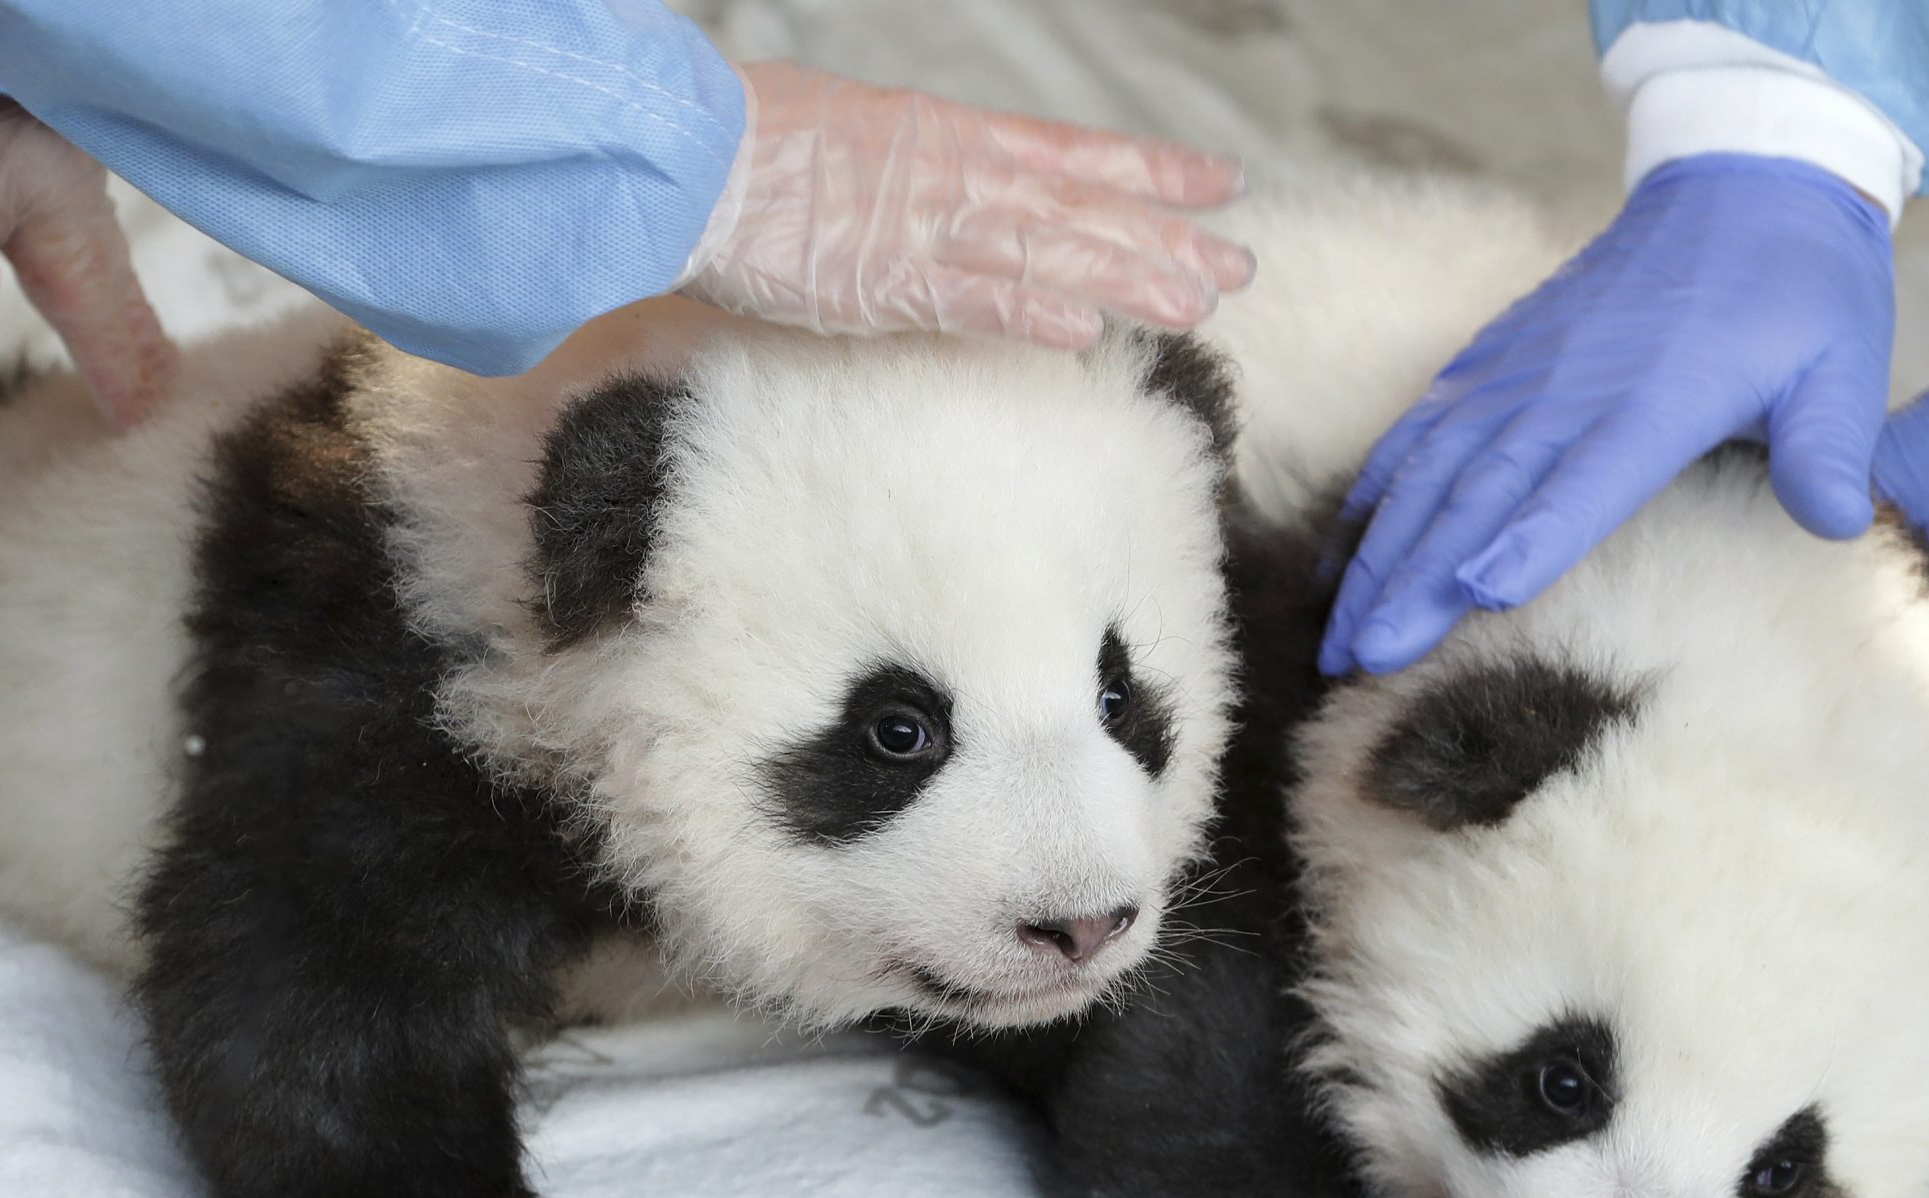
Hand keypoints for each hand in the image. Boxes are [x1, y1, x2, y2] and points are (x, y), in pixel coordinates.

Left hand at [0, 98, 174, 428]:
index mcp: (76, 268)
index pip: (111, 351)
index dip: (125, 396)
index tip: (141, 439)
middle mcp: (93, 250)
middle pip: (132, 326)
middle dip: (150, 372)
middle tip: (172, 416)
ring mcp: (86, 218)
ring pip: (126, 294)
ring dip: (142, 337)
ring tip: (161, 370)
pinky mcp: (70, 190)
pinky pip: (111, 265)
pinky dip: (125, 299)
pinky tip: (115, 291)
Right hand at [680, 62, 1254, 347]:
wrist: (688, 155)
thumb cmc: (754, 144)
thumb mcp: (857, 136)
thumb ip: (915, 168)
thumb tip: (945, 182)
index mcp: (951, 135)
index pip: (1075, 153)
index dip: (1152, 169)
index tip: (1220, 182)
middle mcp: (957, 174)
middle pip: (1082, 208)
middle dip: (1164, 238)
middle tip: (1239, 266)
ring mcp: (927, 226)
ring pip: (1048, 253)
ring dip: (1126, 279)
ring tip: (1199, 304)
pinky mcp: (886, 279)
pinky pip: (973, 298)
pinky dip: (1031, 313)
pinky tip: (1089, 332)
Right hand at [1320, 154, 1892, 675]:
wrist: (1741, 182)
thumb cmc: (1800, 285)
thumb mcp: (1843, 361)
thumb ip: (1829, 445)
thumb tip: (1842, 522)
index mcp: (1657, 395)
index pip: (1583, 480)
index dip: (1530, 537)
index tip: (1474, 595)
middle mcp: (1572, 385)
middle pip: (1480, 492)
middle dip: (1415, 576)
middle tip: (1365, 656)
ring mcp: (1524, 370)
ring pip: (1433, 470)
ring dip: (1379, 552)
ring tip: (1341, 631)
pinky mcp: (1500, 359)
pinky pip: (1423, 430)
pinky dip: (1380, 490)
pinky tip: (1350, 546)